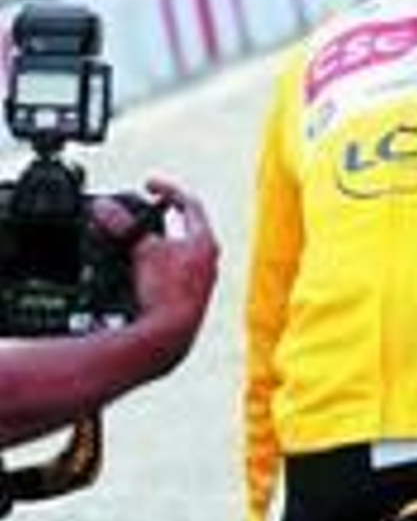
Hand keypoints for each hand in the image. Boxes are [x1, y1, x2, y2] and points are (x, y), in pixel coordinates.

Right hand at [116, 180, 219, 367]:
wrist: (170, 335)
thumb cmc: (165, 292)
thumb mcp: (141, 251)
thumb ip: (122, 225)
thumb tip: (103, 207)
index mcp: (204, 241)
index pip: (189, 203)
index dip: (168, 190)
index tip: (149, 185)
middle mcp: (209, 260)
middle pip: (186, 227)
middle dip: (161, 218)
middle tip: (142, 212)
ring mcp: (201, 281)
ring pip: (179, 252)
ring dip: (158, 243)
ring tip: (136, 240)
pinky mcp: (189, 298)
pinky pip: (173, 273)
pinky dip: (156, 265)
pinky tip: (140, 270)